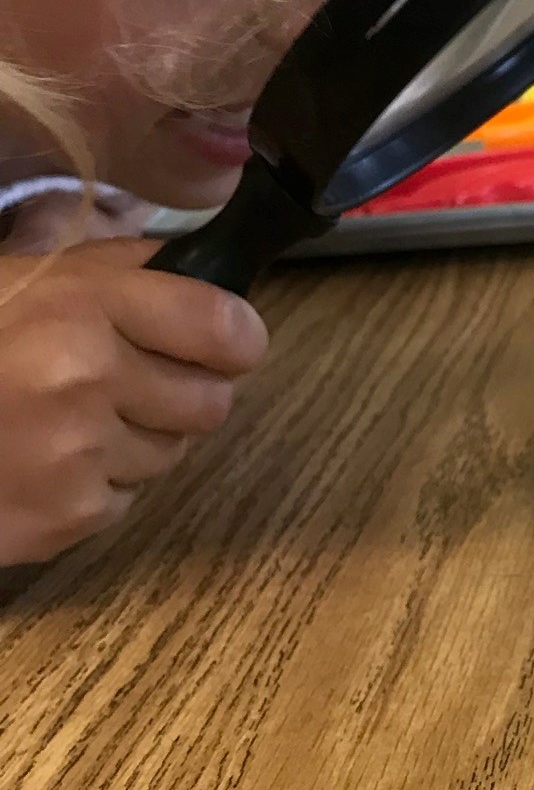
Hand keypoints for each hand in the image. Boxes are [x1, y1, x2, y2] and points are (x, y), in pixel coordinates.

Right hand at [0, 239, 268, 564]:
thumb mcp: (41, 274)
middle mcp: (87, 380)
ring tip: (74, 419)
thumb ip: (130, 271)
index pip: (227, 328)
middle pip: (212, 401)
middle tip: (136, 382)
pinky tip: (47, 460)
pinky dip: (99, 484)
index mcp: (86, 306)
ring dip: (141, 439)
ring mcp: (74, 455)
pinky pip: (127, 500)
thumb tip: (214, 279)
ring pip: (172, 454)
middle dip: (186, 392)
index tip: (225, 341)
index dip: (237, 338)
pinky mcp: (61, 518)